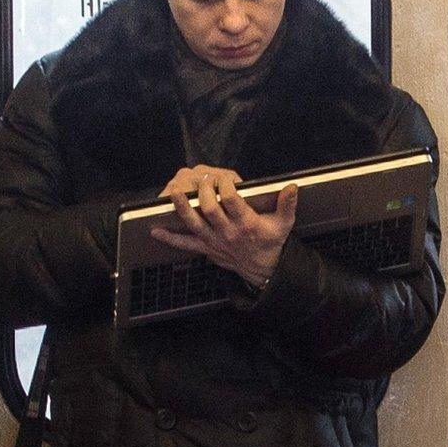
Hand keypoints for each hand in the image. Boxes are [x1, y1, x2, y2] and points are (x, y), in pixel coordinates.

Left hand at [151, 165, 298, 287]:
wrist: (263, 269)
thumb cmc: (272, 241)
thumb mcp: (284, 223)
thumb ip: (288, 204)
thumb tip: (292, 187)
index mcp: (247, 224)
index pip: (233, 202)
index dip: (226, 187)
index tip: (224, 177)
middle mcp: (228, 232)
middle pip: (210, 210)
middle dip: (204, 191)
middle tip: (203, 178)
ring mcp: (214, 240)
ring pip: (194, 223)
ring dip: (182, 207)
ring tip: (173, 192)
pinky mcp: (206, 247)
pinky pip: (185, 244)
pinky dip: (170, 238)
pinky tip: (156, 231)